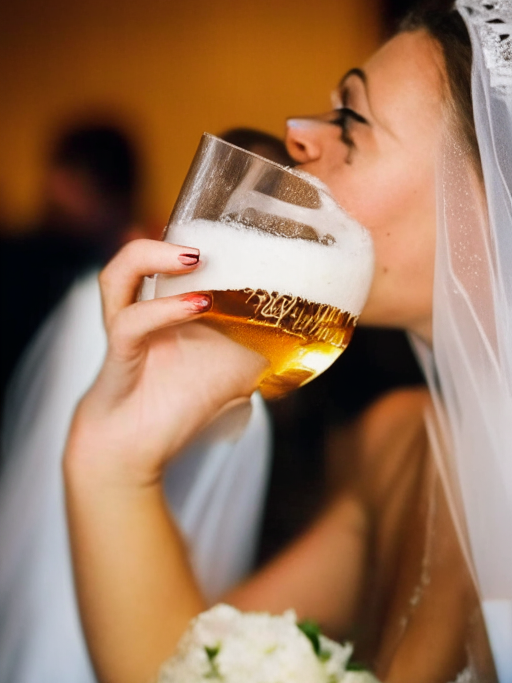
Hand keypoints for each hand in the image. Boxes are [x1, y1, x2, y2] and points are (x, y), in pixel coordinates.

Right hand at [66, 239, 267, 486]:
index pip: (166, 256)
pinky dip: (163, 311)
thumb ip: (262, 350)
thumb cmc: (179, 407)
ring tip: (195, 256)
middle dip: (171, 237)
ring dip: (152, 257)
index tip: (238, 232)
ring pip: (118, 277)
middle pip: (135, 256)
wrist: (135, 450)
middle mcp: (140, 311)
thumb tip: (304, 336)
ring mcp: (125, 331)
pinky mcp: (119, 357)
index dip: (192, 235)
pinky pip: (130, 324)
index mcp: (163, 307)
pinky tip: (196, 305)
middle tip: (216, 237)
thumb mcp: (234, 372)